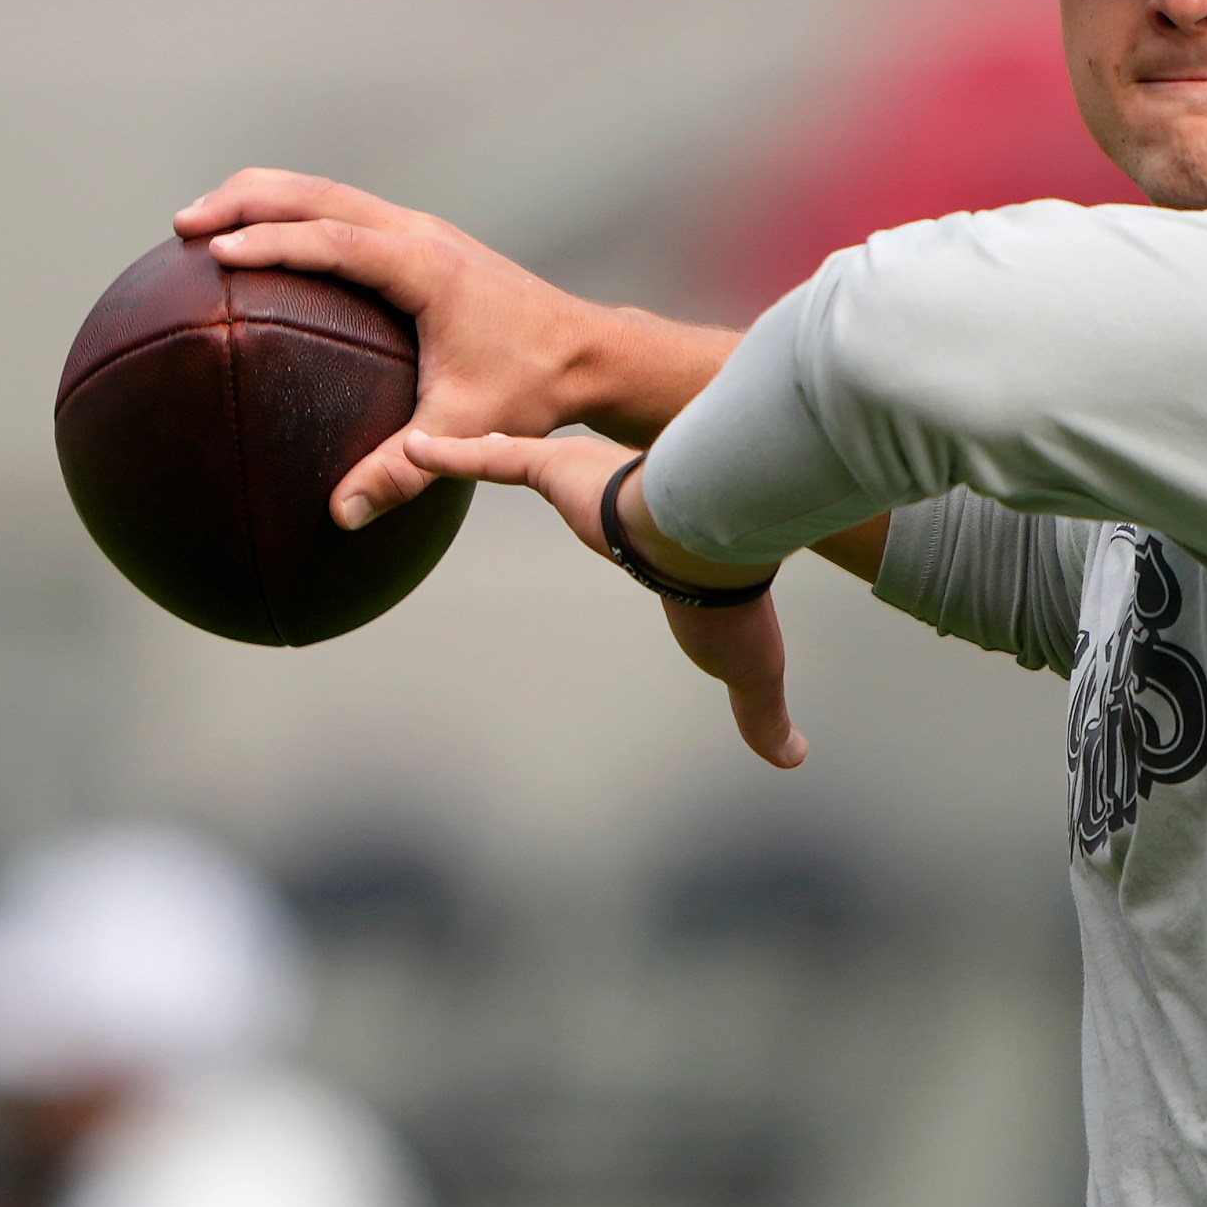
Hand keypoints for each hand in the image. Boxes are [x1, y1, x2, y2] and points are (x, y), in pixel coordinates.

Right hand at [178, 170, 601, 530]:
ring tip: (203, 222)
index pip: (333, 238)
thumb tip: (340, 516)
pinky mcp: (421, 240)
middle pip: (317, 193)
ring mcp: (420, 229)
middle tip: (184, 225)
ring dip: (265, 198)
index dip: (272, 241)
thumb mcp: (465, 431)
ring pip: (328, 192)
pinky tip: (261, 245)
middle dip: (246, 201)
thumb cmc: (532, 388)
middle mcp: (419, 233)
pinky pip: (344, 212)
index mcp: (425, 266)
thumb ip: (401, 473)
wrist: (588, 351)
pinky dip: (295, 214)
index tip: (216, 252)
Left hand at [406, 429, 806, 769]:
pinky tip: (412, 446)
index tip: (620, 522)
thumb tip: (794, 761)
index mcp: (659, 549)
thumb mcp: (749, 671)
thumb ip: (762, 713)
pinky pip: (494, 459)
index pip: (634, 535)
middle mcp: (619, 506)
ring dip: (484, 452)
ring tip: (439, 446)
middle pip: (577, 486)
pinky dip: (453, 454)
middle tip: (526, 457)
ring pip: (524, 461)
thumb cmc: (732, 608)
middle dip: (551, 467)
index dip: (625, 526)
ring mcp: (587, 483)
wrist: (716, 550)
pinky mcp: (558, 469)